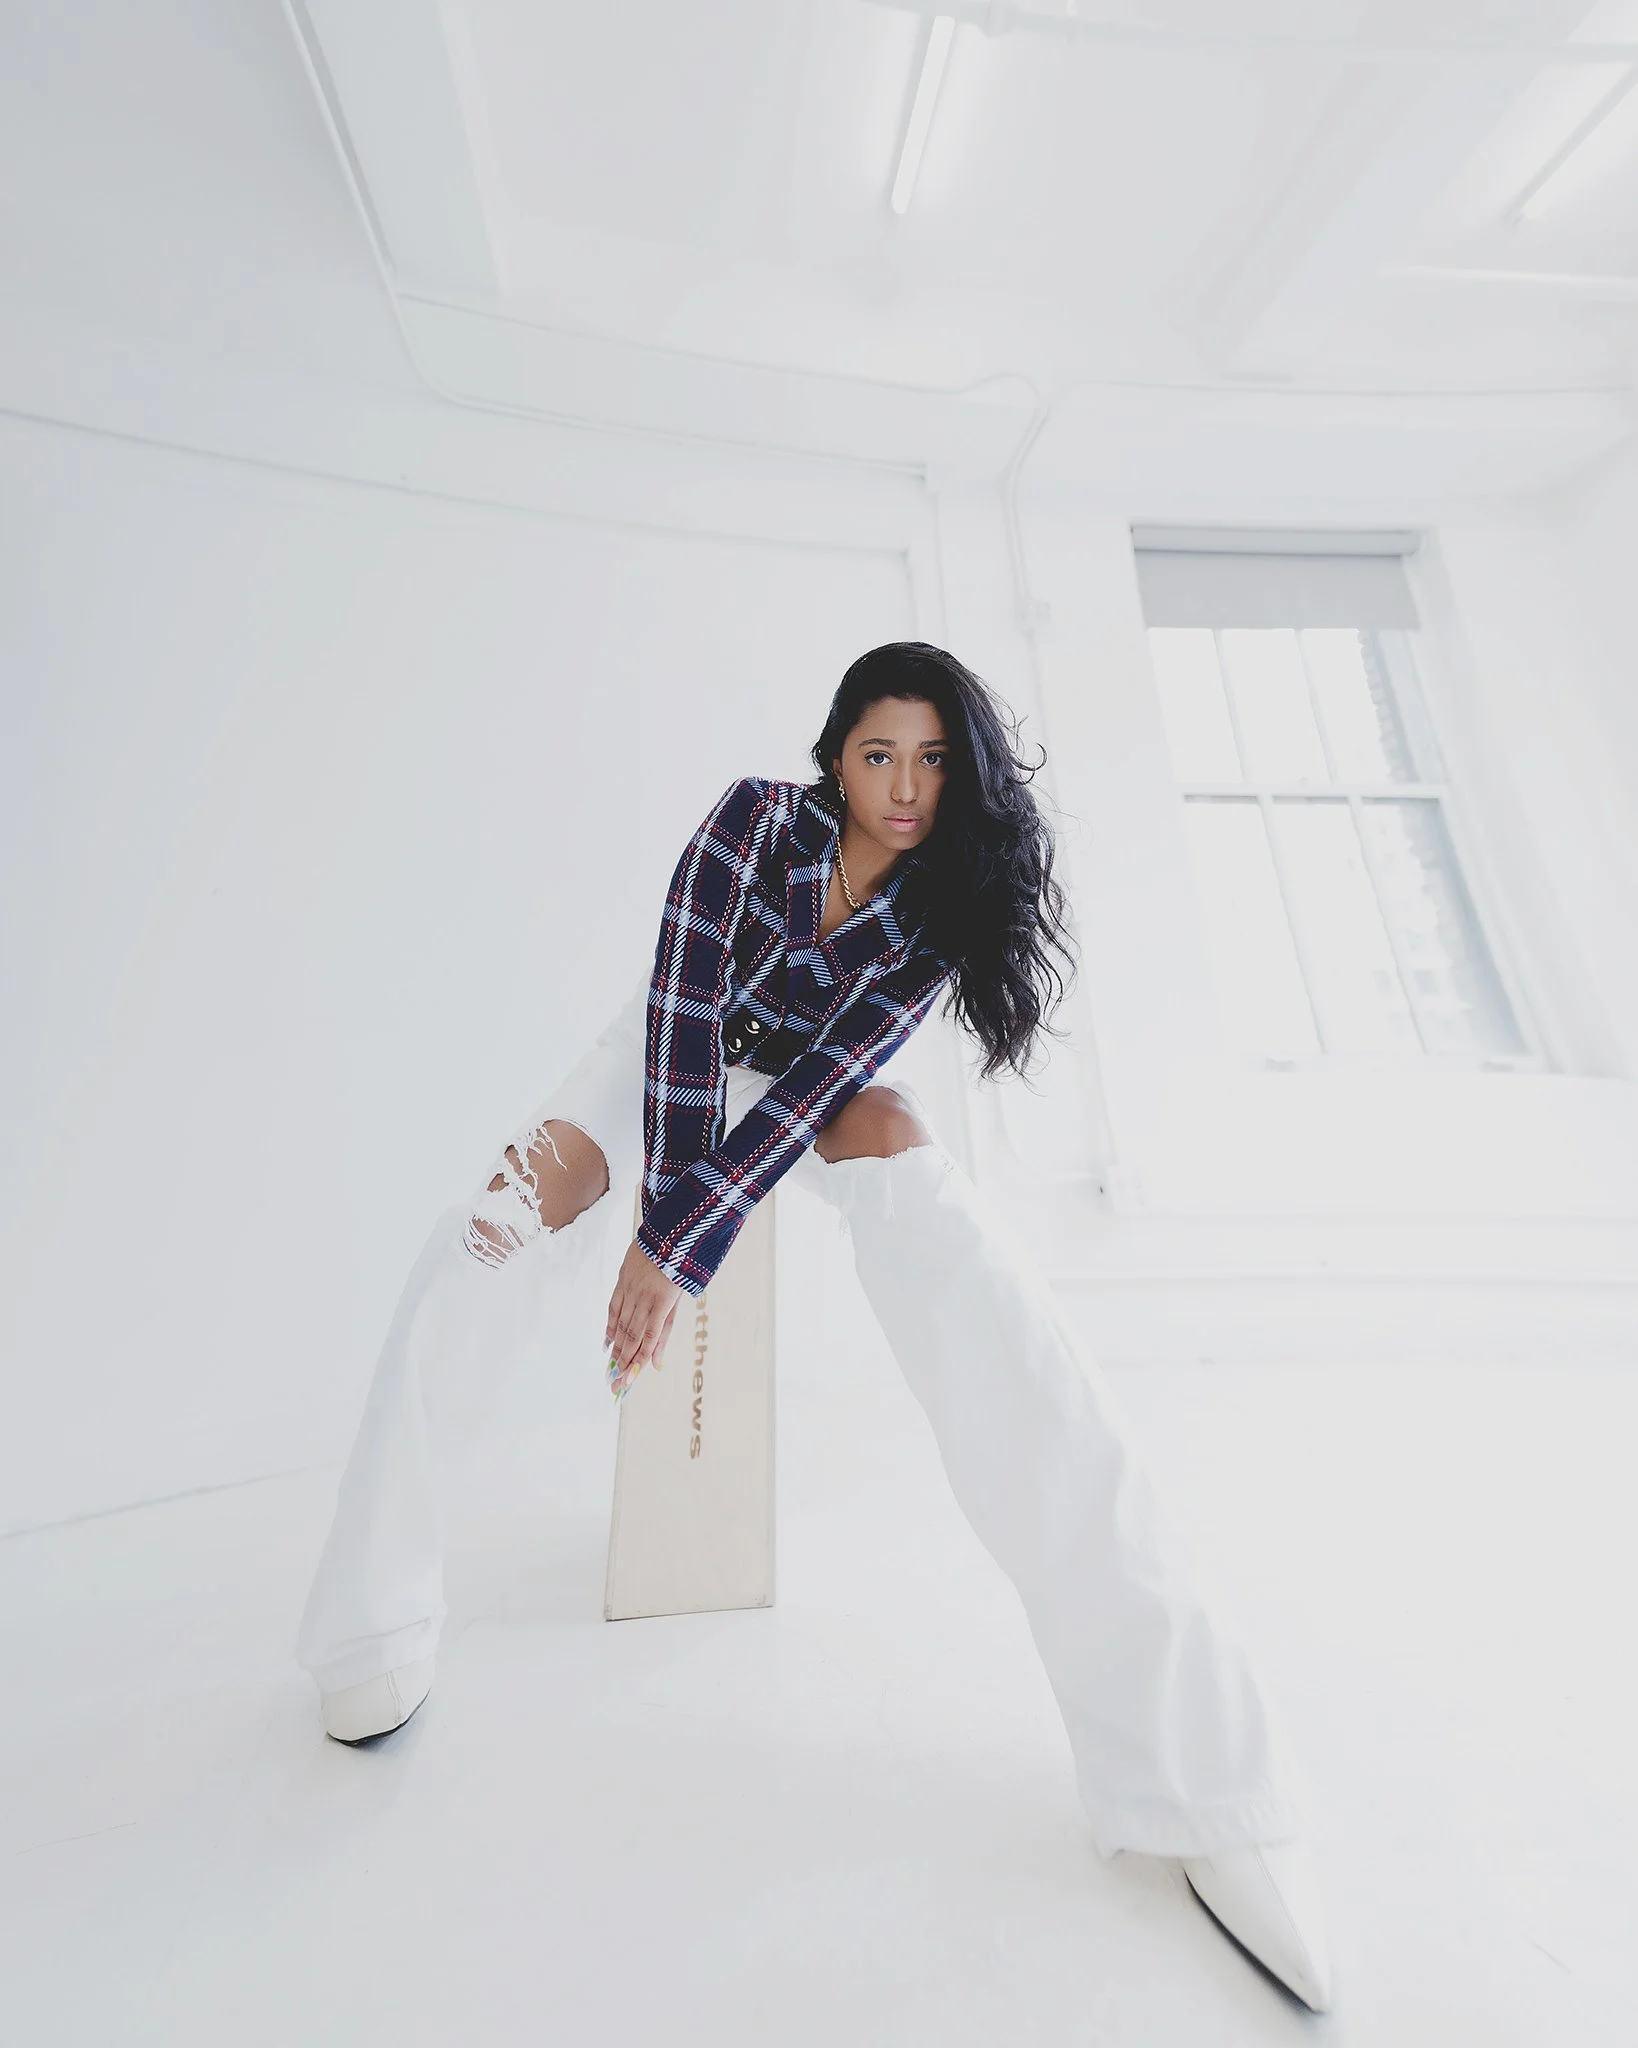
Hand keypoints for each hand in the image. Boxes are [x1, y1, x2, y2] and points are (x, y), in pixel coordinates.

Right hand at [604, 1237, 683, 1394]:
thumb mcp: (679, 1299)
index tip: (628, 1382)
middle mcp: (644, 1298)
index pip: (648, 1339)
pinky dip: (609, 1326)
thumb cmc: (680, 1268)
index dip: (637, 1362)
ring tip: (610, 1370)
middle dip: (623, 1363)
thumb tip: (657, 1363)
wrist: (670, 1231)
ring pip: (621, 1324)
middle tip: (615, 1385)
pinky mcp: (623, 1279)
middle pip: (632, 1336)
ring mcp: (632, 1288)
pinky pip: (613, 1307)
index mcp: (663, 1302)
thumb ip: (666, 1331)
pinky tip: (607, 1343)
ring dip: (616, 1350)